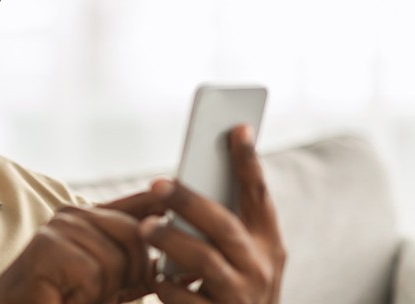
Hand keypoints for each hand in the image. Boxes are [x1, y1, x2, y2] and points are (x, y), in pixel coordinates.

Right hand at [0, 191, 165, 303]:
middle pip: (136, 233)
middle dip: (132, 273)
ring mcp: (59, 227)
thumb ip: (134, 266)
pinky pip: (93, 274)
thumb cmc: (60, 300)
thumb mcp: (107, 283)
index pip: (137, 203)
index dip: (162, 207)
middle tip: (102, 293)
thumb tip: (175, 261)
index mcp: (88, 217)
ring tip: (76, 296)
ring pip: (116, 260)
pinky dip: (84, 297)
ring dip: (103, 292)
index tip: (178, 217)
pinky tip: (64, 298)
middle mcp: (73, 214)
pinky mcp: (48, 246)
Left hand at [142, 125, 285, 302]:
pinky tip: (152, 274)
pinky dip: (165, 284)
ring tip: (145, 227)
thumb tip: (183, 185)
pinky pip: (184, 298)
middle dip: (190, 201)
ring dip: (171, 240)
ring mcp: (241, 297)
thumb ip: (224, 228)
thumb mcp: (243, 260)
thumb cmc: (232, 292)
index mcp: (269, 246)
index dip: (248, 162)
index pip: (260, 196)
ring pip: (204, 261)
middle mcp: (261, 269)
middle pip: (224, 226)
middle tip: (157, 183)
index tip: (237, 128)